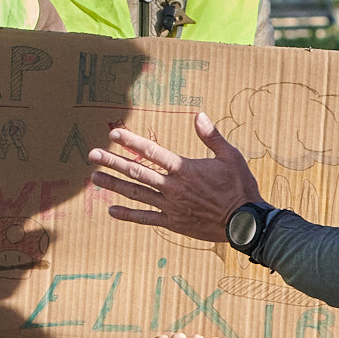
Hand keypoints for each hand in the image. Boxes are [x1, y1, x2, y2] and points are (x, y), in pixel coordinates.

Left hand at [89, 109, 264, 241]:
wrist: (246, 222)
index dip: (131, 141)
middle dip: (112, 161)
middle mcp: (173, 187)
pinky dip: (128, 215)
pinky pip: (146, 219)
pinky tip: (111, 210)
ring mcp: (171, 206)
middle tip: (92, 155)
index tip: (114, 133)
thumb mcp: (231, 156)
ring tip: (95, 177)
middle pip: (137, 171)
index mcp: (185, 169)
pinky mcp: (173, 223)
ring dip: (114, 185)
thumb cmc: (240, 187)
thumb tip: (199, 115)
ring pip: (136, 194)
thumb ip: (212, 136)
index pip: (152, 152)